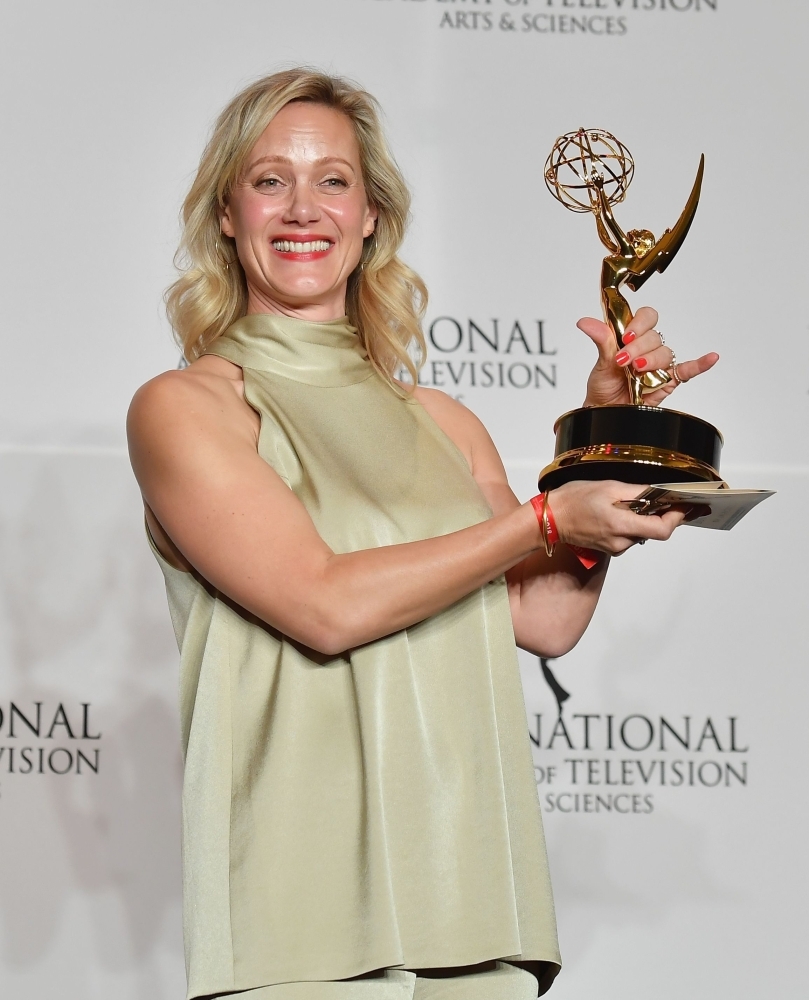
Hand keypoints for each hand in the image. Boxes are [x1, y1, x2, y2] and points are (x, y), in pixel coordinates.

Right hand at [549, 479, 687, 555]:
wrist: (550, 519)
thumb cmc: (573, 501)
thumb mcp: (608, 486)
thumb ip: (637, 492)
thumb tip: (659, 493)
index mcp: (621, 525)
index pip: (662, 529)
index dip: (678, 517)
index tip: (686, 505)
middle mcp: (621, 542)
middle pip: (656, 532)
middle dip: (664, 515)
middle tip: (669, 499)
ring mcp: (615, 547)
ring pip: (643, 534)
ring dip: (646, 519)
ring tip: (635, 502)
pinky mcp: (610, 548)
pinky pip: (630, 536)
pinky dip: (633, 524)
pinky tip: (623, 511)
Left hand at [577, 306, 718, 406]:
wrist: (605, 413)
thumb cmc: (603, 387)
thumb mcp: (600, 363)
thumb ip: (601, 340)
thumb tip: (585, 322)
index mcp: (631, 337)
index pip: (646, 317)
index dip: (639, 324)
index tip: (626, 335)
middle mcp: (647, 348)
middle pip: (655, 336)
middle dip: (639, 348)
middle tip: (625, 361)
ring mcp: (659, 365)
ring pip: (666, 353)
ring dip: (652, 361)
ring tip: (637, 372)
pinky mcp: (669, 381)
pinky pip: (688, 370)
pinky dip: (700, 364)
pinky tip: (711, 358)